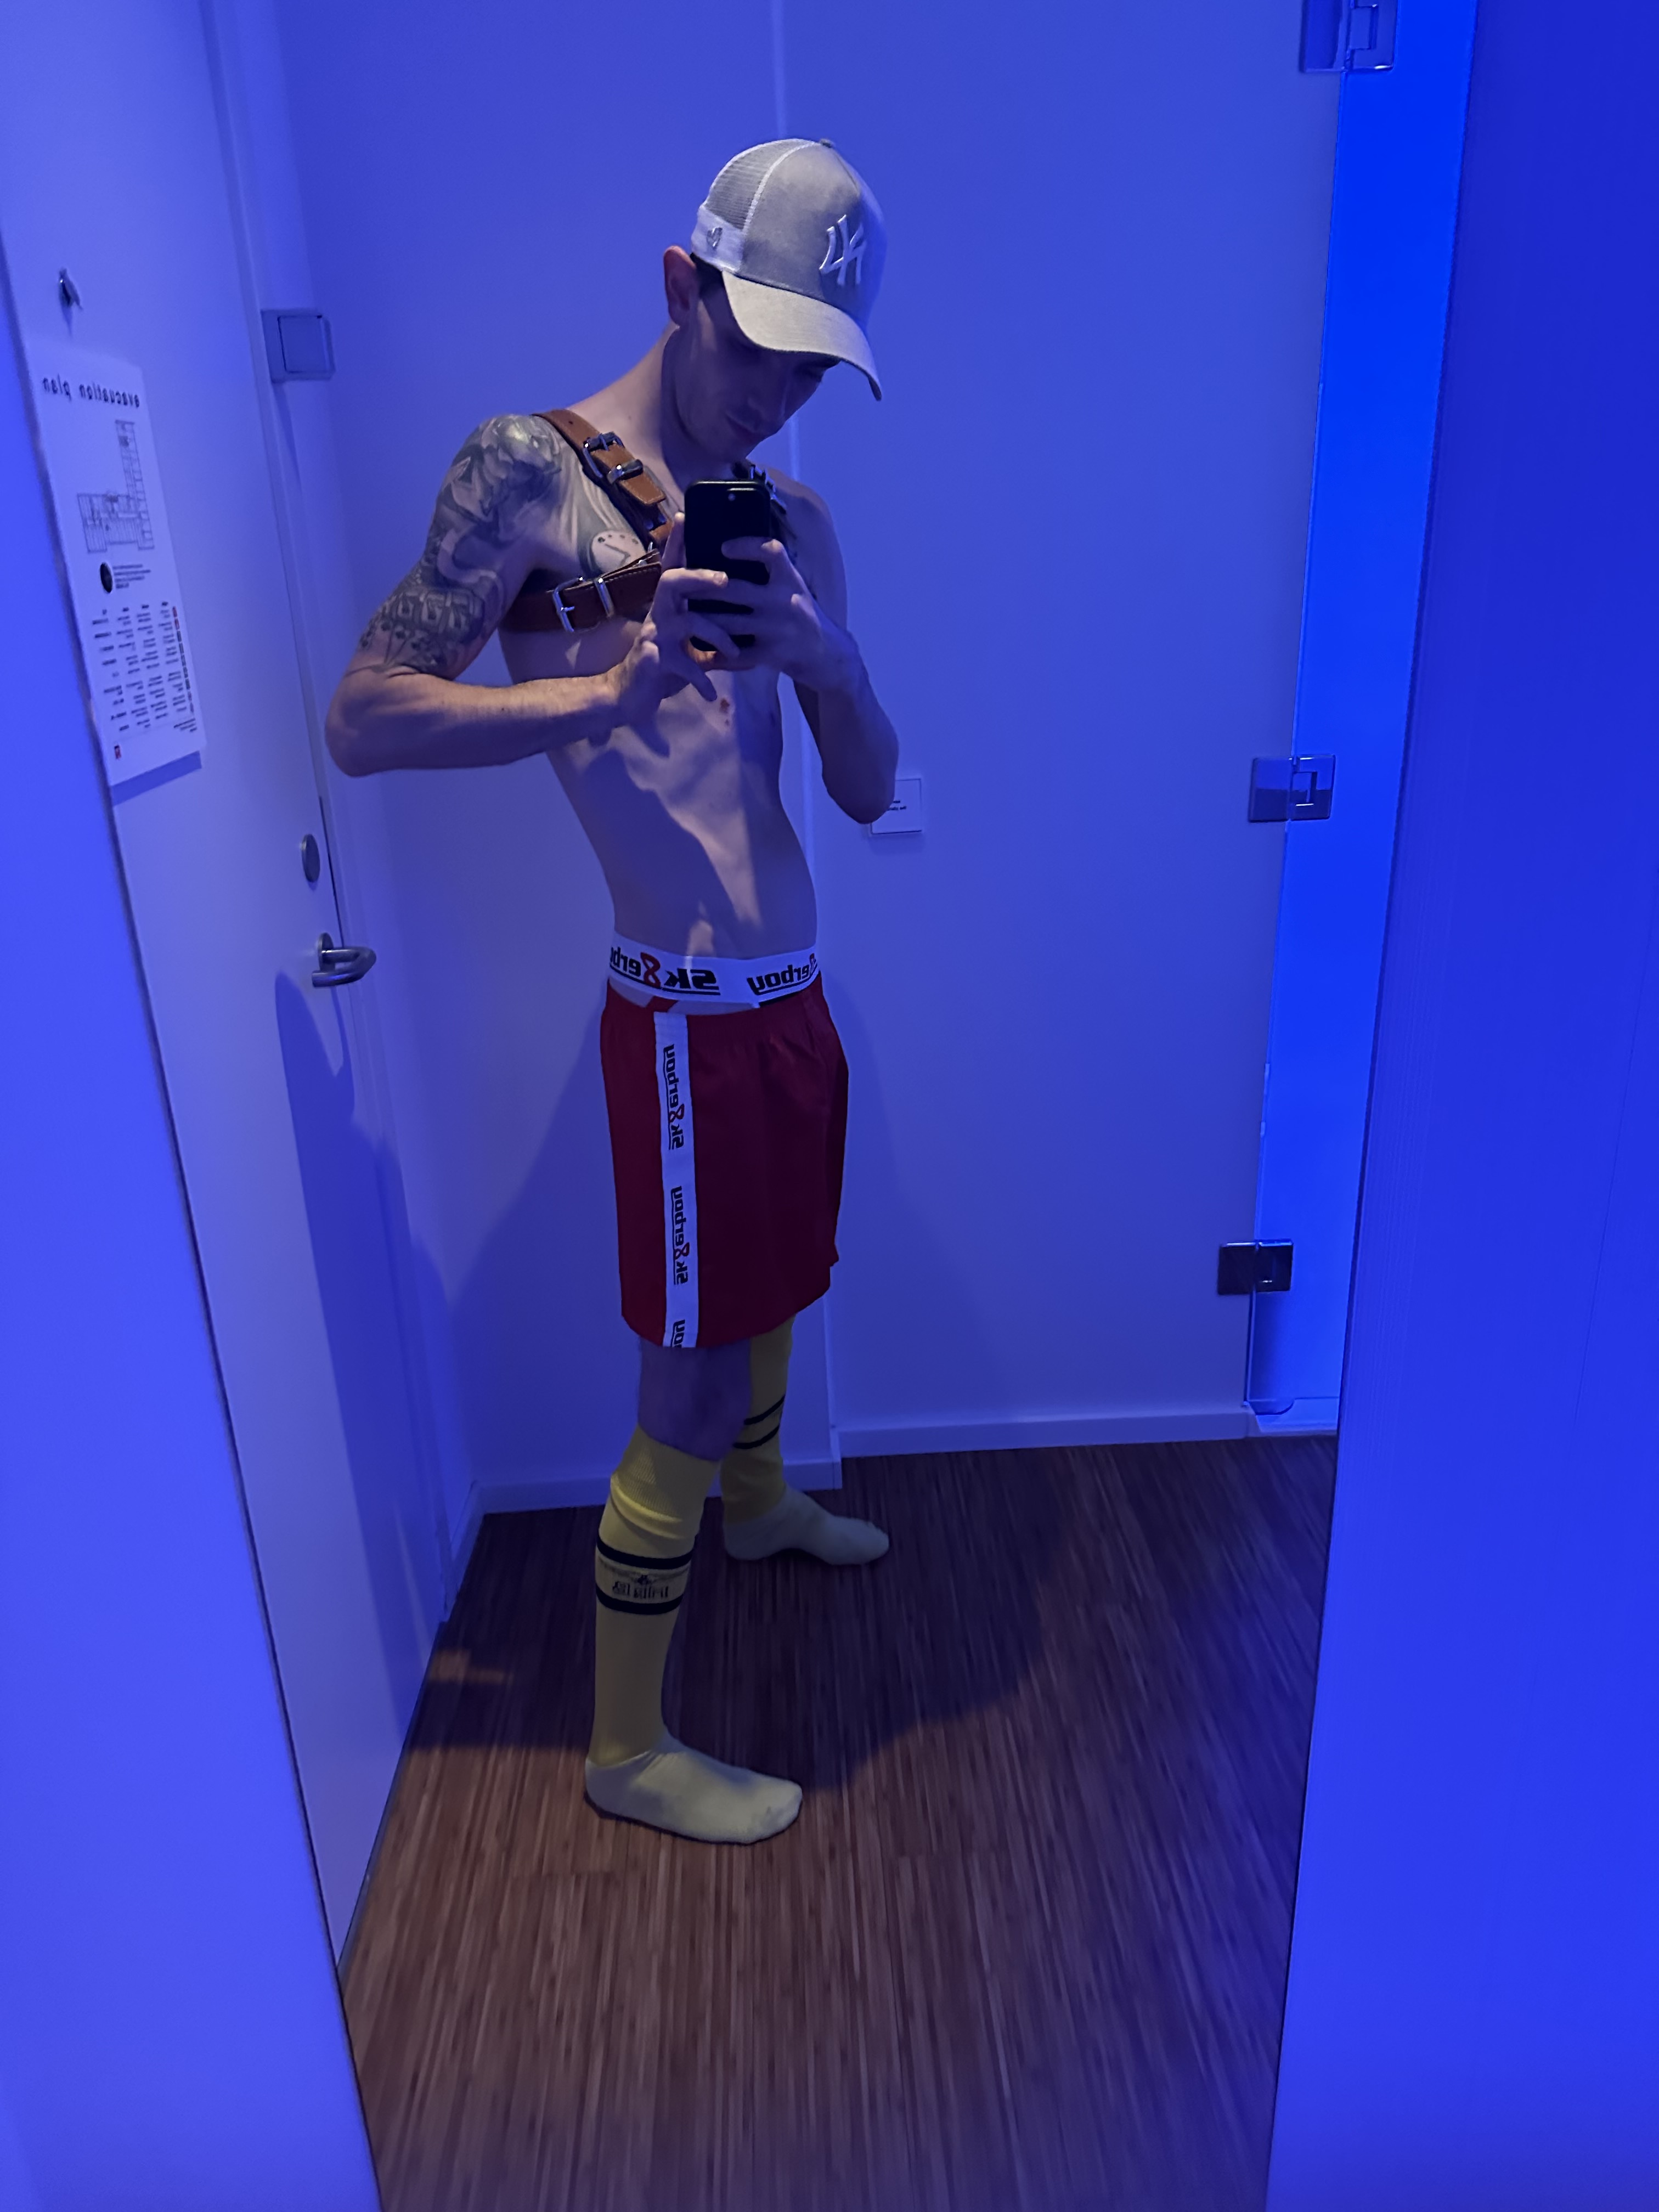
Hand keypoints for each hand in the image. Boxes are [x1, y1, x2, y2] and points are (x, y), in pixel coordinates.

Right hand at [607, 518, 745, 724]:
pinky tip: (712, 694)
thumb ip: (709, 636)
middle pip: (673, 581)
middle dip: (700, 577)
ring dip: (717, 635)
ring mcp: (653, 636)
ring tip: (736, 653)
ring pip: (687, 622)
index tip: (686, 515)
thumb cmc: (663, 667)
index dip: (678, 542)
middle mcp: (658, 614)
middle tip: (725, 580)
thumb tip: (743, 633)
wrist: (629, 697)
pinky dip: (701, 680)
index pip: (673, 568)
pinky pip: (683, 665)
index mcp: (668, 607)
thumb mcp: (688, 647)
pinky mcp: (654, 660)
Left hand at [690, 535, 860, 692]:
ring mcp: (777, 629)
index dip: (746, 546)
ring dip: (703, 621)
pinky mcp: (772, 654)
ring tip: (684, 616)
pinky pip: (737, 654)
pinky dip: (718, 655)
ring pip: (728, 623)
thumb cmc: (804, 617)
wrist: (828, 656)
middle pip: (735, 589)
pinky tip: (703, 654)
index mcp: (790, 580)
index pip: (771, 552)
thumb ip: (772, 574)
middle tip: (683, 585)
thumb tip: (736, 550)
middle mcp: (785, 601)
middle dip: (705, 589)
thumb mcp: (795, 589)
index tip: (724, 547)